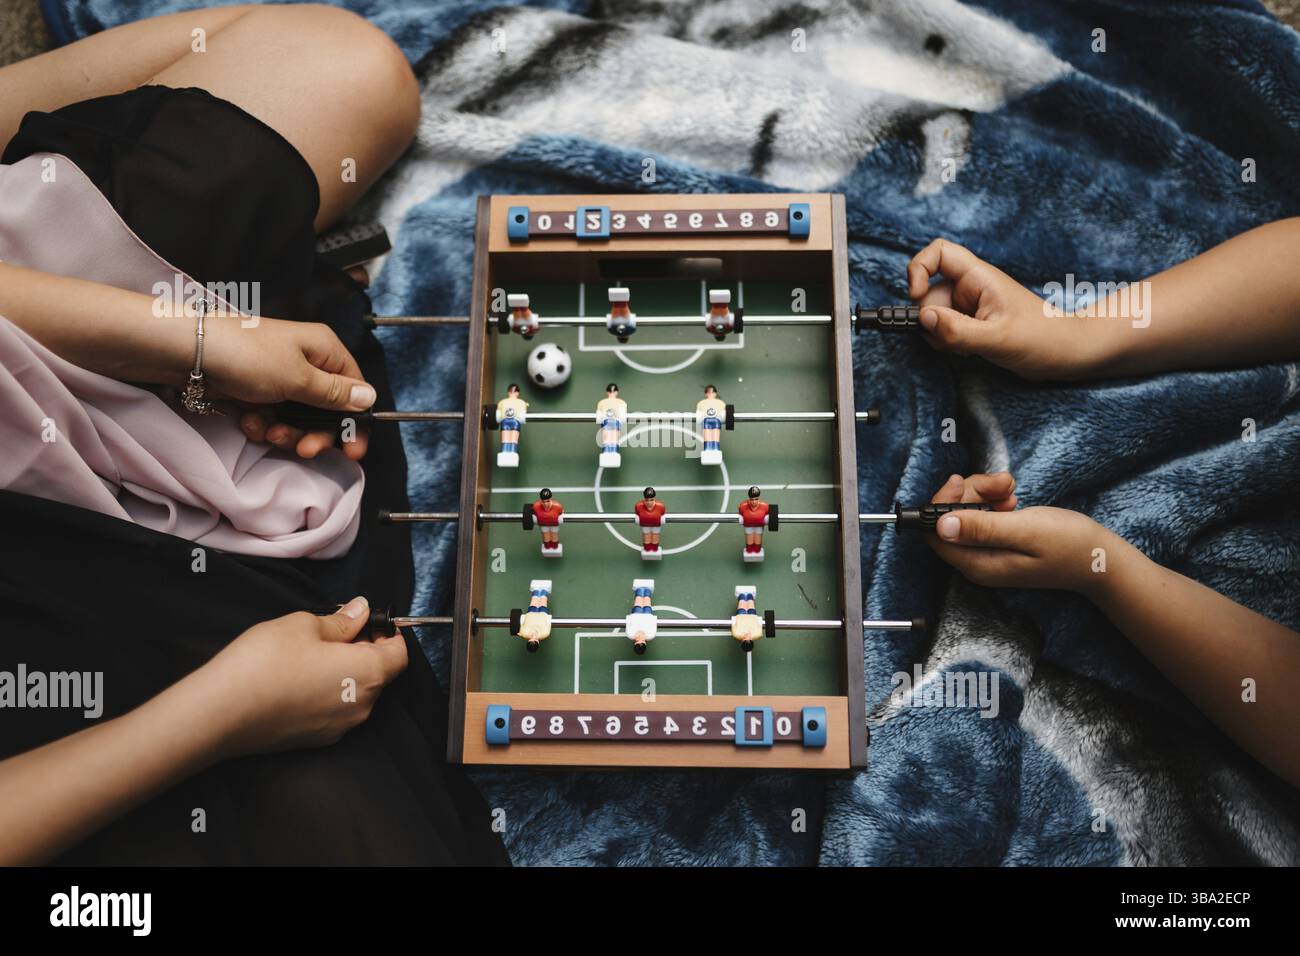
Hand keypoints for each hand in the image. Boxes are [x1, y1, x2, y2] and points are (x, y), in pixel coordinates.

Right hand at [197, 598, 407, 757]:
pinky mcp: (317, 740)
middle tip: (337, 630)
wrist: (221, 712)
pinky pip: (336, 710)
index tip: (372, 621)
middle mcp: (362, 705)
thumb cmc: (264, 664)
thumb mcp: (304, 624)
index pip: (400, 655)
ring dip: (346, 671)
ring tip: (312, 652)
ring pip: (357, 693)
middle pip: (380, 674)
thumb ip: (341, 619)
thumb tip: (361, 611)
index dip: (389, 635)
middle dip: (365, 650)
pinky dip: (329, 692)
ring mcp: (340, 727)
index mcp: (368, 673)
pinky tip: (299, 678)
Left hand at [202, 316, 372, 459]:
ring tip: (266, 431)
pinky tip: (248, 422)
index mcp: (325, 351)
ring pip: (299, 419)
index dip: (356, 422)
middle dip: (314, 433)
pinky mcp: (258, 391)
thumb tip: (371, 397)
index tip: (352, 451)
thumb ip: (337, 394)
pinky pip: (273, 417)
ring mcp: (281, 377)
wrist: (188, 352)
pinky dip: (263, 425)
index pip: (355, 391)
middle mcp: (307, 363)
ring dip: (286, 432)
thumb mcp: (299, 379)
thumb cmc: (248, 356)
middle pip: (328, 411)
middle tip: (303, 449)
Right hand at [908, 239, 1099, 380]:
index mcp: (979, 277)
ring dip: (941, 334)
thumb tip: (923, 319)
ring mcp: (971, 306)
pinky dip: (948, 342)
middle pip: (930, 292)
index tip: (915, 296)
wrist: (1068, 353)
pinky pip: (946, 328)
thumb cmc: (1044, 339)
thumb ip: (957, 331)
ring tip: (967, 347)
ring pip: (935, 314)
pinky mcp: (973, 323)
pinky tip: (969, 351)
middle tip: (950, 339)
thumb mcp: (998, 339)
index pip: (938, 253)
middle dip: (932, 318)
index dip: (919, 269)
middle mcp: (972, 287)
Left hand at [925, 472, 1119, 594]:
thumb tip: (940, 525)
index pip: (934, 534)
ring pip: (964, 512)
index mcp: (978, 565)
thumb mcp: (1025, 530)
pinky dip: (992, 499)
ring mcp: (986, 552)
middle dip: (969, 493)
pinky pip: (981, 514)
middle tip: (1001, 484)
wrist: (1101, 557)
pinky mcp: (996, 541)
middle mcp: (976, 562)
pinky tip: (1011, 498)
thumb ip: (982, 528)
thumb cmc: (1070, 545)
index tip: (963, 482)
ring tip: (1011, 489)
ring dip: (983, 492)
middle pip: (947, 519)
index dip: (942, 504)